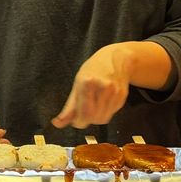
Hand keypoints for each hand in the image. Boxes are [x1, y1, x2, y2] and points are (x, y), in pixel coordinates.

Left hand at [51, 41, 173, 129]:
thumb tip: (57, 123)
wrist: (116, 58)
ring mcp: (115, 91)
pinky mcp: (122, 96)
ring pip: (104, 118)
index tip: (75, 122)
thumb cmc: (93, 70)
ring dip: (96, 118)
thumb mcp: (77, 84)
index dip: (79, 122)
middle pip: (94, 118)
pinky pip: (112, 113)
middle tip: (82, 115)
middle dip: (87, 120)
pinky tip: (102, 101)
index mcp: (88, 82)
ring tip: (92, 106)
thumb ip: (69, 107)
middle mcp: (103, 87)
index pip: (84, 113)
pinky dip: (105, 112)